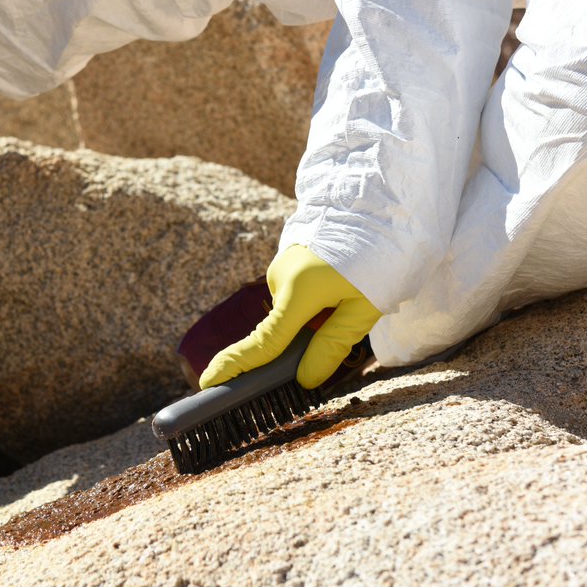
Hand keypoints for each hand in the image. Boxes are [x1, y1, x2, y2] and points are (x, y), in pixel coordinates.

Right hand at [199, 245, 380, 389]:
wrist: (380, 202)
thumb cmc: (381, 254)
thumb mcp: (365, 307)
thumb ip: (332, 344)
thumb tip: (304, 379)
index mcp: (299, 292)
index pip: (262, 343)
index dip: (234, 367)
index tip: (206, 384)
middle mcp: (281, 279)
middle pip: (281, 331)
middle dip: (307, 339)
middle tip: (346, 319)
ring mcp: (281, 267)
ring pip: (291, 312)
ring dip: (315, 317)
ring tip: (353, 294)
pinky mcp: (288, 261)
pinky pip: (295, 295)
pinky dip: (313, 302)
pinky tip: (342, 285)